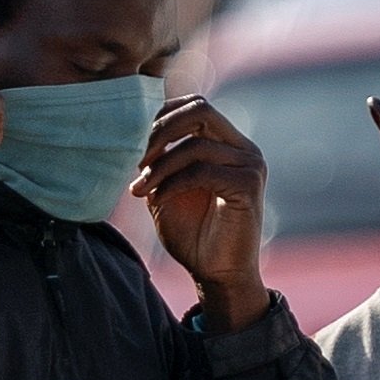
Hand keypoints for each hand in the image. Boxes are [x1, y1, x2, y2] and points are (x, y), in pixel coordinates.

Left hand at [134, 93, 269, 321]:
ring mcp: (250, 164)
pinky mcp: (249, 184)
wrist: (216, 275)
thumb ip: (157, 160)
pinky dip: (173, 183)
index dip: (160, 116)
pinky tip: (157, 200)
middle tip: (137, 158)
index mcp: (226, 143)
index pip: (194, 105)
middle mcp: (242, 148)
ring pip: (196, 144)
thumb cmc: (192, 234)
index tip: (133, 144)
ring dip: (160, 165)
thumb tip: (129, 131)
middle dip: (160, 129)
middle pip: (200, 108)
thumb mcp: (165, 188)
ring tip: (140, 188)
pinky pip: (203, 170)